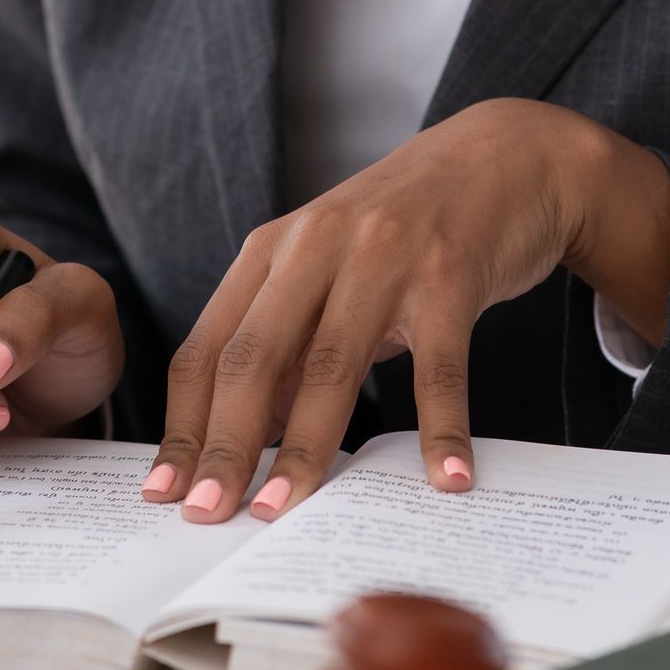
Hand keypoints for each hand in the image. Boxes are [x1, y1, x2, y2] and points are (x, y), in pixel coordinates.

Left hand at [145, 100, 669, 522]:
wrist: (506, 154)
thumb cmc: (408, 228)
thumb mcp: (331, 269)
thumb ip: (291, 341)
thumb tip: (249, 437)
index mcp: (274, 249)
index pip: (208, 349)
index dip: (183, 426)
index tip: (163, 492)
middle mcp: (318, 245)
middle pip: (254, 358)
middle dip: (225, 444)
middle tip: (206, 514)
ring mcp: (385, 256)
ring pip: (331, 366)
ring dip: (305, 447)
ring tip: (283, 508)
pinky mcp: (452, 273)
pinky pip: (440, 365)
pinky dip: (442, 428)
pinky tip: (446, 477)